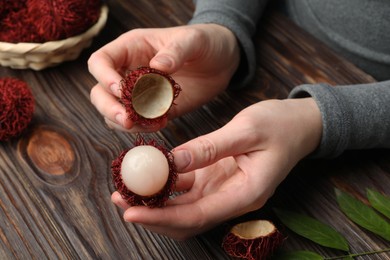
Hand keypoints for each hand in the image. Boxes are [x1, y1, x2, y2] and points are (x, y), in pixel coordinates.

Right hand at [88, 24, 239, 131]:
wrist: (222, 62)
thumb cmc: (206, 43)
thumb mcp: (194, 40)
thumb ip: (176, 51)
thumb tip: (157, 66)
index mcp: (131, 48)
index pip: (101, 61)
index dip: (104, 77)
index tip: (120, 91)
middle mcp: (129, 71)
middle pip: (100, 92)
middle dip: (109, 108)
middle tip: (127, 120)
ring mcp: (140, 93)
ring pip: (115, 112)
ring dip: (126, 123)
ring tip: (151, 123)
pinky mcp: (154, 110)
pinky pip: (138, 122)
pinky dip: (144, 128)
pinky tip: (162, 123)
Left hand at [112, 98, 321, 238]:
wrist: (299, 124)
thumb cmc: (279, 125)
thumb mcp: (246, 130)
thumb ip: (210, 148)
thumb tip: (172, 162)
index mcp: (246, 194)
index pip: (197, 216)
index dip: (162, 218)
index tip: (131, 212)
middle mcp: (233, 198)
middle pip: (187, 219)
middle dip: (153, 215)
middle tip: (120, 199)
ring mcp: (224, 189)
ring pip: (184, 206)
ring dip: (156, 202)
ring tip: (126, 189)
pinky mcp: (217, 177)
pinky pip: (188, 188)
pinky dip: (166, 184)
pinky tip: (148, 174)